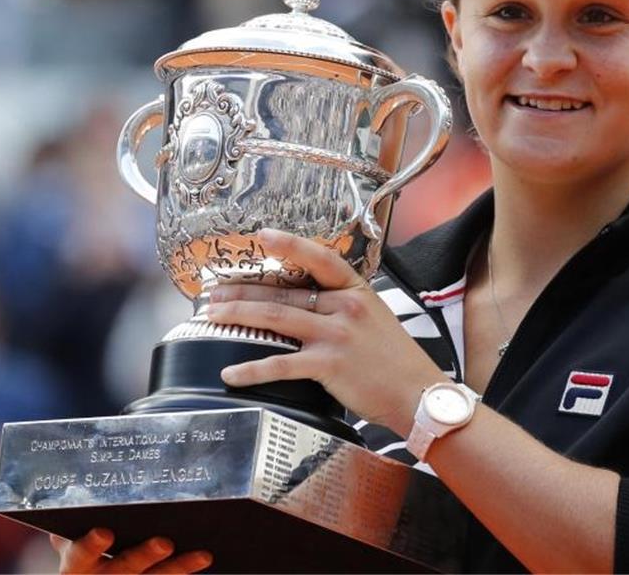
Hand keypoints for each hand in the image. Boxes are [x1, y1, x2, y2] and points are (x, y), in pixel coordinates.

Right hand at [50, 528, 211, 573]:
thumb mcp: (72, 543)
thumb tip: (69, 493)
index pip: (81, 555)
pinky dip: (185, 570)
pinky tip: (205, 557)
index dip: (92, 545)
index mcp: (77, 564)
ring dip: (178, 567)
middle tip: (164, 542)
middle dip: (145, 556)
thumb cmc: (83, 555)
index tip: (105, 532)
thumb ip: (73, 524)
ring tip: (202, 555)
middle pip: (124, 568)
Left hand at [208, 228, 446, 435]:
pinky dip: (251, 368)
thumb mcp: (374, 316)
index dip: (289, 245)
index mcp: (355, 290)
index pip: (318, 258)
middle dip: (242, 291)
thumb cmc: (394, 358)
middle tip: (214, 293)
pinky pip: (280, 364)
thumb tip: (305, 299)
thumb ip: (342, 304)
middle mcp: (344, 306)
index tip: (261, 236)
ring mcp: (336, 335)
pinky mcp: (328, 365)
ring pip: (275, 318)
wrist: (416, 392)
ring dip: (238, 316)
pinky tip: (231, 372)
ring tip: (212, 317)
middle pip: (283, 292)